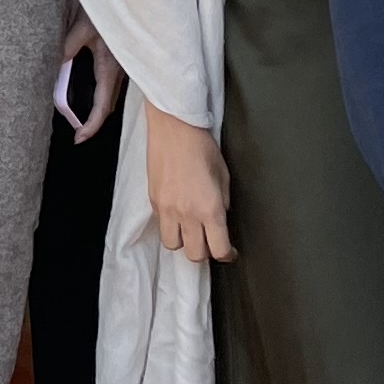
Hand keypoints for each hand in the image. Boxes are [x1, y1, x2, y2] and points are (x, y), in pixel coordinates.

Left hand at [53, 7, 121, 135]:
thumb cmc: (105, 8)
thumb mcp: (82, 27)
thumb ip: (67, 48)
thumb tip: (52, 67)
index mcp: (110, 67)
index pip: (102, 106)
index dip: (92, 126)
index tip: (78, 138)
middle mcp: (120, 70)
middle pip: (108, 105)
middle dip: (94, 122)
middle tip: (77, 132)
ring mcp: (123, 65)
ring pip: (112, 94)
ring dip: (98, 108)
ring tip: (80, 117)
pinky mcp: (121, 58)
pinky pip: (112, 83)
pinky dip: (101, 94)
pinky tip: (89, 91)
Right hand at [142, 102, 231, 264]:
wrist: (174, 128)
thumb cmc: (202, 147)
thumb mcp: (223, 176)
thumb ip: (223, 202)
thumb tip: (221, 216)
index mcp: (210, 208)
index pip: (219, 249)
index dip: (228, 255)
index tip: (230, 251)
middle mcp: (187, 214)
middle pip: (195, 255)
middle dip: (206, 252)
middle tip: (211, 241)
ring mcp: (167, 209)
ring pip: (174, 245)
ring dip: (184, 242)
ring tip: (190, 230)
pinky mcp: (153, 201)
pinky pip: (161, 226)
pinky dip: (171, 226)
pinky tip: (177, 215)